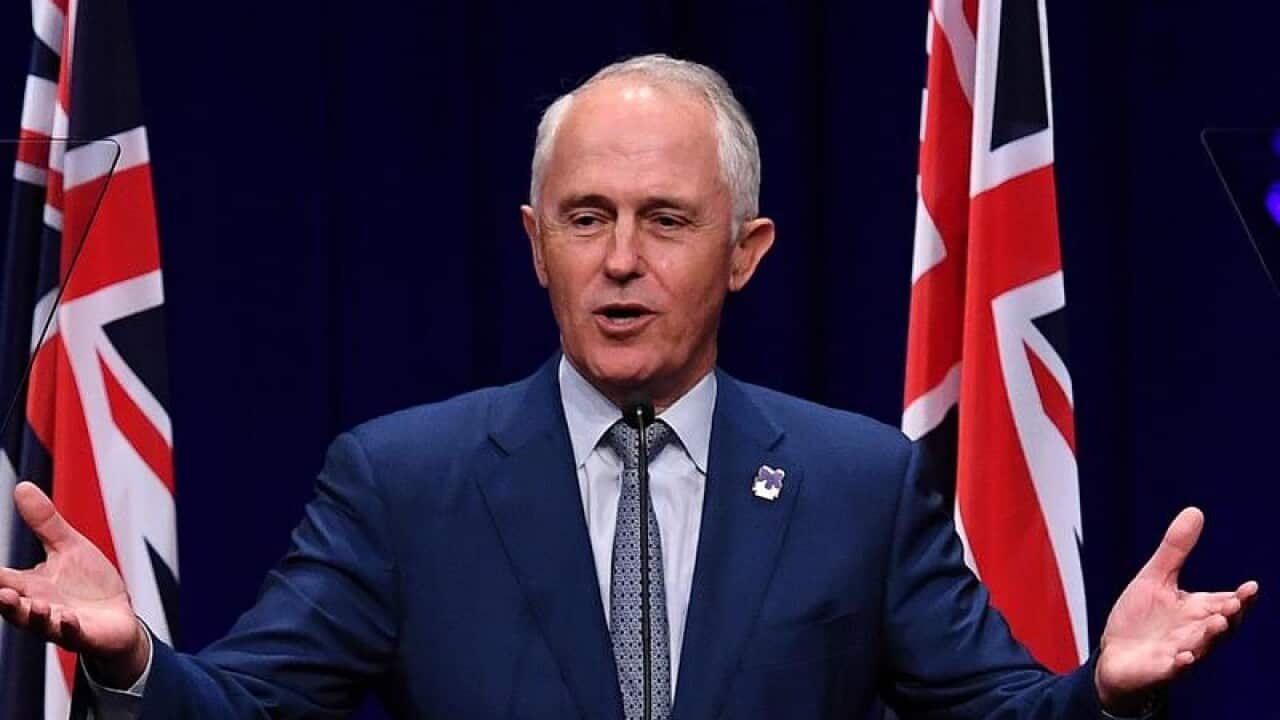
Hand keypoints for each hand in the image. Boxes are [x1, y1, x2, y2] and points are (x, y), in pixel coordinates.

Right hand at [0, 481, 148, 687]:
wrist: (118, 620)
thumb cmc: (89, 585)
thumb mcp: (68, 547)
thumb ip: (44, 522)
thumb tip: (21, 486)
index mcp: (29, 586)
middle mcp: (38, 607)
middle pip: (12, 605)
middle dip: (2, 599)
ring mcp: (59, 624)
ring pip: (38, 623)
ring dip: (31, 614)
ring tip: (26, 602)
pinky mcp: (84, 635)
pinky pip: (73, 634)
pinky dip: (68, 627)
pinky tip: (67, 619)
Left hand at [1095, 507, 1257, 713]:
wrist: (1115, 657)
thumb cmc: (1140, 619)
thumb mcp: (1155, 578)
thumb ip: (1175, 549)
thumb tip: (1195, 511)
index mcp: (1197, 610)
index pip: (1226, 603)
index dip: (1240, 598)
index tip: (1250, 587)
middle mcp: (1195, 633)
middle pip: (1221, 626)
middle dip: (1228, 615)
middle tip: (1233, 603)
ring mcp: (1180, 653)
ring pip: (1202, 647)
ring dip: (1210, 636)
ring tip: (1216, 621)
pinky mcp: (1160, 670)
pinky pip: (1174, 670)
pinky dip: (1181, 664)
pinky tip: (1183, 657)